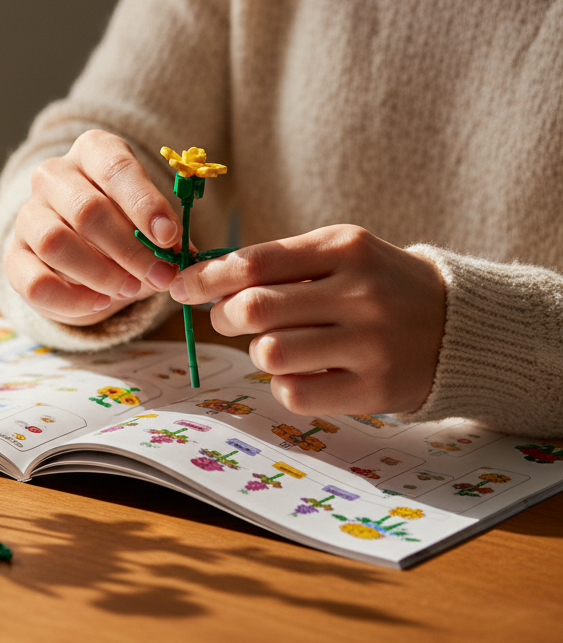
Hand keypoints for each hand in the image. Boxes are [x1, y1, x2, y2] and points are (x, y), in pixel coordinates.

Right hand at [6, 129, 181, 325]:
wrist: (84, 258)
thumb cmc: (124, 228)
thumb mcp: (148, 222)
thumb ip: (164, 236)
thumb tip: (181, 256)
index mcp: (92, 152)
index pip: (115, 167)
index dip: (144, 203)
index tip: (168, 236)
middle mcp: (53, 175)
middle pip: (86, 209)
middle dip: (129, 249)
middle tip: (159, 276)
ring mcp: (28, 215)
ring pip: (55, 242)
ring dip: (100, 273)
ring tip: (130, 289)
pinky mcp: (13, 257)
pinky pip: (35, 281)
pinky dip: (72, 299)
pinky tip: (100, 303)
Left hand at [169, 225, 445, 415]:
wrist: (459, 324)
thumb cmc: (378, 284)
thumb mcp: (340, 253)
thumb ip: (278, 262)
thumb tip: (201, 282)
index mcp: (345, 249)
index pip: (254, 262)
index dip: (206, 278)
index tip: (181, 287)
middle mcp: (359, 294)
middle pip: (254, 309)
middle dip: (223, 316)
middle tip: (228, 319)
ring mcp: (370, 345)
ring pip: (270, 353)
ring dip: (258, 351)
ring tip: (278, 345)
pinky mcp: (374, 390)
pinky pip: (294, 393)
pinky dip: (284, 385)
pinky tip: (304, 372)